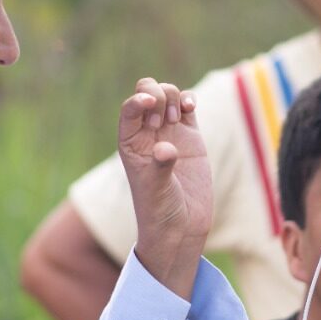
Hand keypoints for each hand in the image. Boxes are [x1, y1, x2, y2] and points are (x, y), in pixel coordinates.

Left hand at [118, 78, 210, 296]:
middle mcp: (148, 134)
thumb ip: (160, 167)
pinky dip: (189, 100)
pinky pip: (187, 106)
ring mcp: (170, 133)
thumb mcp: (156, 190)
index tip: (151, 105)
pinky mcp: (191, 137)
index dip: (139, 99)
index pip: (130, 109)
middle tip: (163, 121)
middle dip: (157, 96)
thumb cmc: (160, 211)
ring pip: (168, 95)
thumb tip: (166, 149)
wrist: (181, 226)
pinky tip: (191, 108)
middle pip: (147, 92)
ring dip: (174, 97)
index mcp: (130, 143)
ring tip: (177, 119)